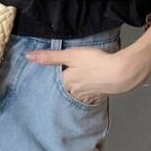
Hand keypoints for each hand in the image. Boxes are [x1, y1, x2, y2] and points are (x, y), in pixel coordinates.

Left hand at [25, 46, 142, 105]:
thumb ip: (50, 57)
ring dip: (78, 88)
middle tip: (68, 76)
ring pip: (78, 92)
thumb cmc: (96, 62)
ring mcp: (88, 95)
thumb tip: (29, 56)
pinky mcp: (101, 95)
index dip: (56, 75)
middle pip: (67, 88)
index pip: (56, 80)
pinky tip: (94, 84)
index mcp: (67, 82)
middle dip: (67, 83)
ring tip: (81, 80)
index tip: (55, 72)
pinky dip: (91, 90)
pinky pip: (91, 94)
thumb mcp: (71, 55)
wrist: (121, 73)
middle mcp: (75, 92)